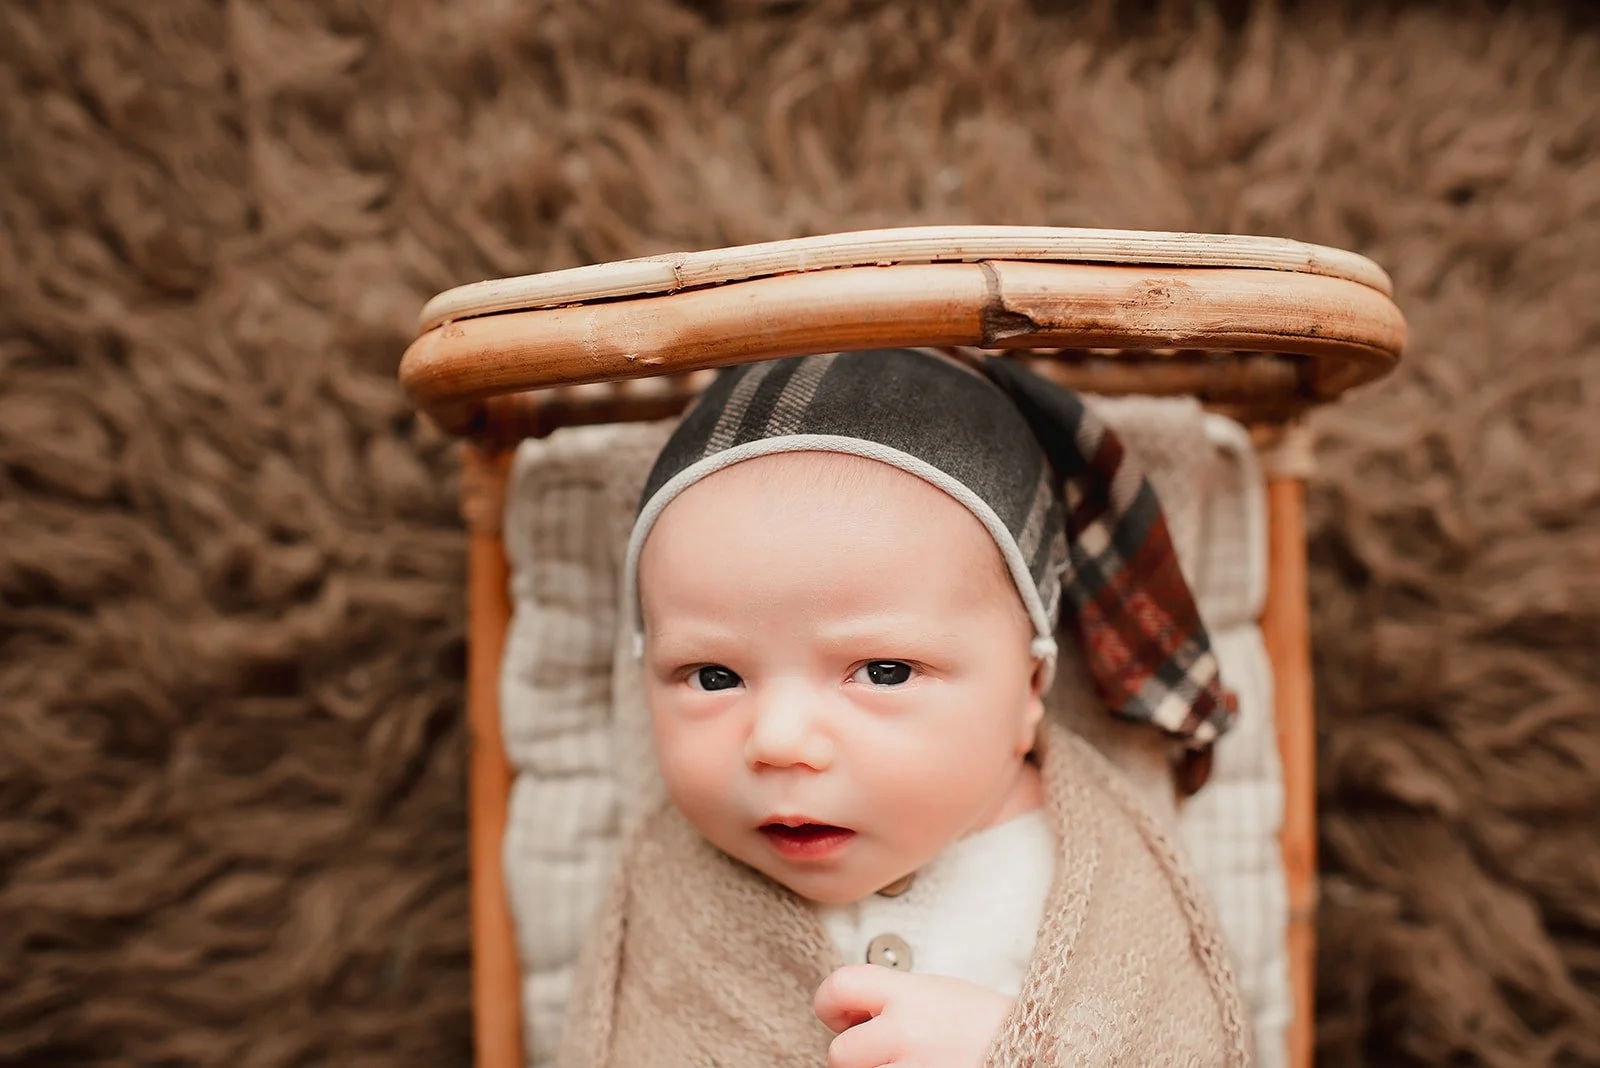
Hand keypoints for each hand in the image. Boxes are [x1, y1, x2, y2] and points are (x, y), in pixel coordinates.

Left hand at [813, 964, 1013, 1066]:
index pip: (839, 986)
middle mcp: (909, 1033)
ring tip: (913, 1062)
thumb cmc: (986, 1026)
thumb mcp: (936, 993)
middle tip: (883, 1051)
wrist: (1036, 1051)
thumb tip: (845, 1015)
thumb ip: (890, 999)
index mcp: (912, 995)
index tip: (843, 1015)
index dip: (830, 1003)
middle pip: (839, 1054)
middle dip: (856, 1056)